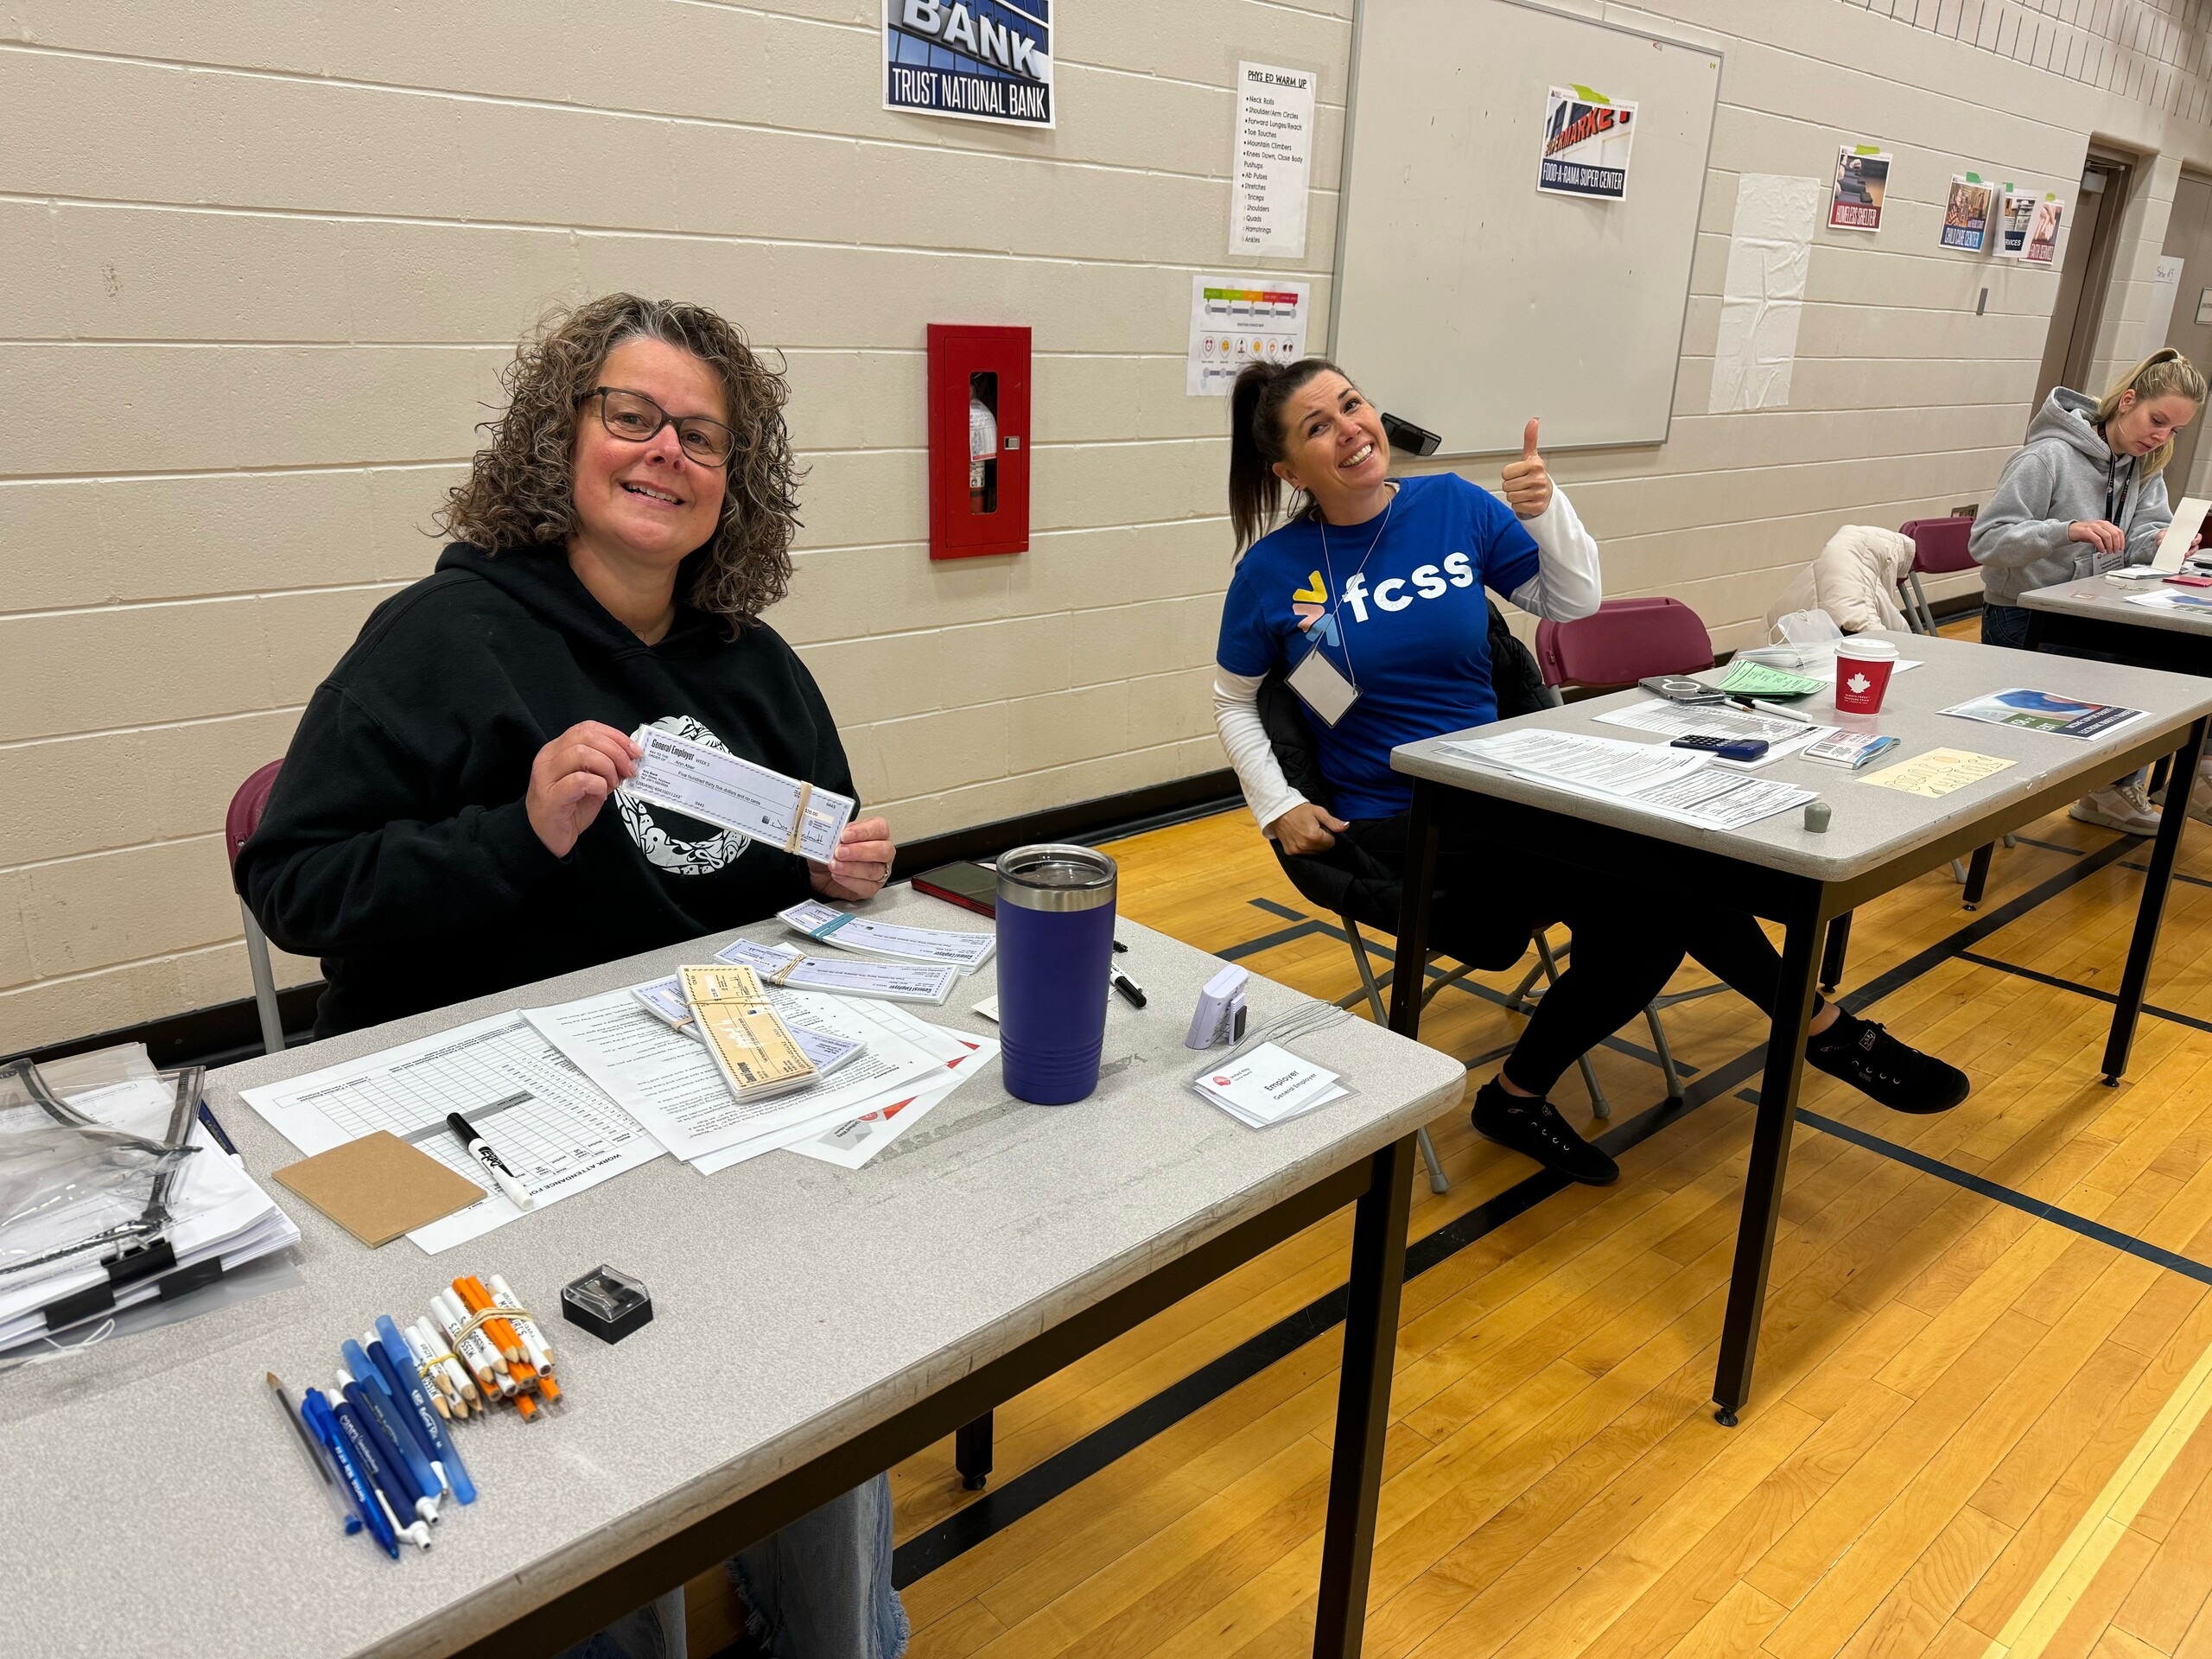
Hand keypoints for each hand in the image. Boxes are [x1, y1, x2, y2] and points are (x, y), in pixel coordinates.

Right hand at [525, 721, 639, 857]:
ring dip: (607, 768)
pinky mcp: (551, 797)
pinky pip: (580, 780)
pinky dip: (598, 785)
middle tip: (629, 770)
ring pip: (582, 754)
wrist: (548, 838)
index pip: (587, 728)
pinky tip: (600, 795)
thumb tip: (630, 758)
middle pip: (586, 737)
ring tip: (612, 785)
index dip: (615, 736)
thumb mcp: (592, 781)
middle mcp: (548, 758)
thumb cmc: (570, 809)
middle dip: (616, 751)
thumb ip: (606, 767)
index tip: (634, 751)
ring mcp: (546, 776)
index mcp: (557, 749)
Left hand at [810, 816, 894, 901]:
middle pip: (883, 850)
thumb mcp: (831, 837)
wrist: (820, 871)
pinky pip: (866, 887)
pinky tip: (838, 875)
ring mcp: (880, 871)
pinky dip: (849, 881)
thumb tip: (833, 832)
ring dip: (851, 867)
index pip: (879, 828)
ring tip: (835, 865)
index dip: (863, 831)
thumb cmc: (830, 851)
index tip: (845, 835)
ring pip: (874, 870)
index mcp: (876, 834)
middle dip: (859, 851)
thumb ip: (836, 833)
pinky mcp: (872, 888)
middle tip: (840, 852)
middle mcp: (882, 852)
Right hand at [1270, 802, 1349, 855]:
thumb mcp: (1319, 812)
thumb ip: (1333, 822)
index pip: (1331, 842)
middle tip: (1314, 829)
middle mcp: (1305, 846)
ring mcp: (1297, 851)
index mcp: (1314, 836)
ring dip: (1314, 845)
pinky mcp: (1290, 853)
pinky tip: (1300, 838)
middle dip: (1322, 840)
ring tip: (1306, 833)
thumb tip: (1346, 826)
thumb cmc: (1300, 810)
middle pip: (1323, 849)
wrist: (1279, 811)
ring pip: (1315, 853)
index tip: (1321, 827)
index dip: (1328, 834)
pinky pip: (1304, 855)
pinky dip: (1305, 848)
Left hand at [1500, 417, 1551, 519]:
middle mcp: (1539, 479)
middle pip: (1506, 486)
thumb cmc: (1534, 474)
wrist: (1547, 495)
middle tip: (1521, 484)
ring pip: (1510, 497)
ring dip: (1514, 496)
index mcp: (1535, 464)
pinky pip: (1516, 508)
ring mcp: (1539, 494)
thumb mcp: (1530, 456)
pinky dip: (1519, 506)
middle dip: (1511, 486)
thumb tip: (1534, 420)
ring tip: (1524, 492)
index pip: (1505, 472)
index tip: (1518, 473)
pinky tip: (1527, 501)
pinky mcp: (1538, 507)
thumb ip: (1530, 439)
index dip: (1508, 474)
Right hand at [2069, 519, 2125, 554]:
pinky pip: (2097, 539)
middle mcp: (2100, 524)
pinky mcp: (2087, 531)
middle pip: (2114, 534)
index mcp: (2105, 524)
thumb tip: (2115, 545)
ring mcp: (2094, 527)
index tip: (2121, 547)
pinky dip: (2101, 546)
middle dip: (2116, 544)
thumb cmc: (2084, 532)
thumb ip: (2106, 537)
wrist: (2071, 530)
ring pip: (2107, 536)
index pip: (2118, 531)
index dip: (2122, 540)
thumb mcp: (2097, 533)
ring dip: (2110, 546)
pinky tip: (2101, 550)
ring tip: (2108, 551)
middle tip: (2115, 551)